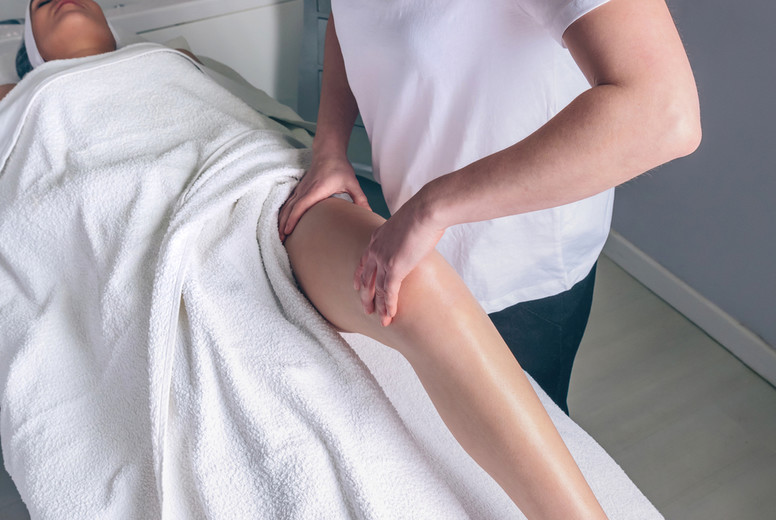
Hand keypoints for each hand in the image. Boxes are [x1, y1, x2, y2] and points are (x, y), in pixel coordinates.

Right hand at [279, 154, 369, 241]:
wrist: (328, 152)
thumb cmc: (340, 168)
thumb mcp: (352, 183)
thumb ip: (360, 199)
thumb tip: (370, 214)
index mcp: (316, 189)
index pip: (301, 206)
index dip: (293, 219)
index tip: (287, 231)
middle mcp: (305, 189)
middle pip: (289, 209)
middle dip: (283, 224)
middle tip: (281, 240)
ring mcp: (301, 188)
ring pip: (287, 206)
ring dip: (281, 219)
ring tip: (279, 235)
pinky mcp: (300, 189)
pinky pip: (288, 202)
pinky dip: (283, 212)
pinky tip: (282, 221)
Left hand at [354, 196, 444, 326]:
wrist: (426, 210)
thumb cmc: (424, 212)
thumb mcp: (407, 223)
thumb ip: (405, 235)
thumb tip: (415, 240)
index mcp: (377, 237)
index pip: (364, 260)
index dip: (360, 275)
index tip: (357, 285)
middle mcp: (375, 249)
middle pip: (366, 278)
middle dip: (366, 295)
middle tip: (366, 308)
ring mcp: (383, 259)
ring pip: (376, 289)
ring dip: (378, 306)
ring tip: (380, 320)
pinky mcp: (394, 268)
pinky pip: (389, 292)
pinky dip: (389, 305)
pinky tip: (390, 316)